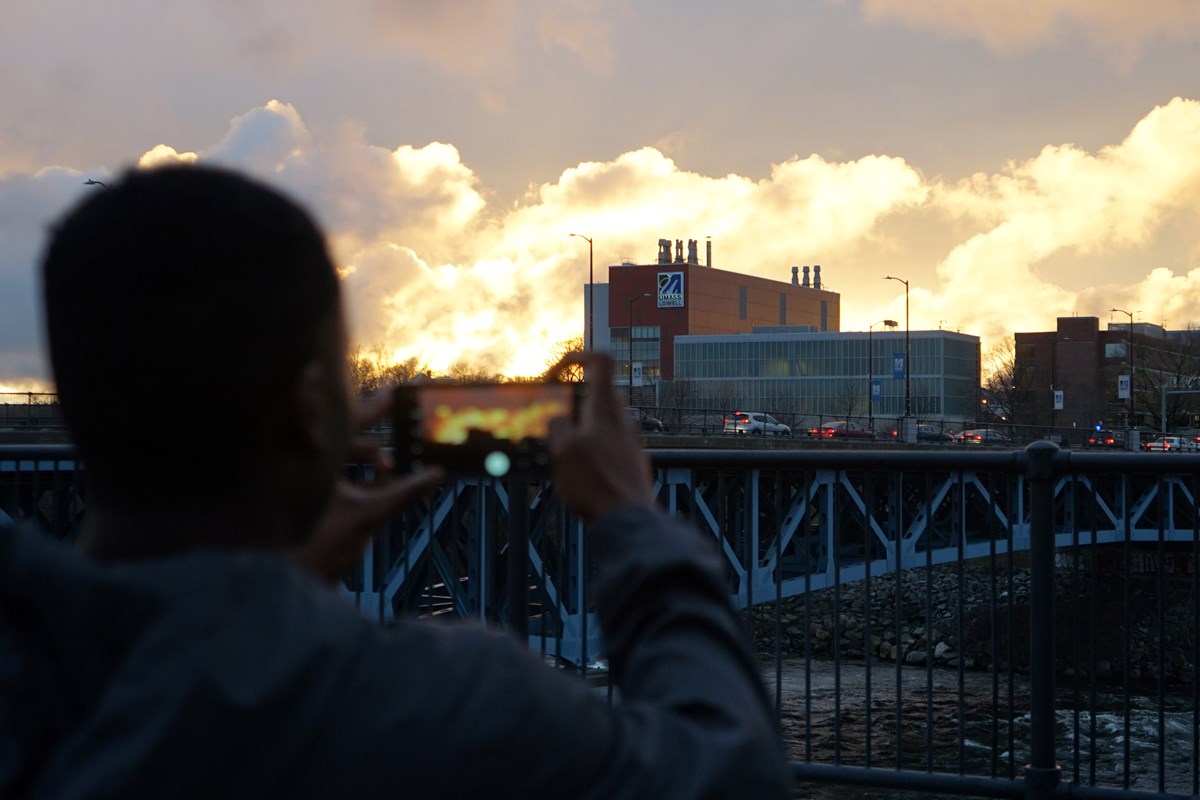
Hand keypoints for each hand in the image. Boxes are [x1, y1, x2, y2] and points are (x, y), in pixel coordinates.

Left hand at [293, 388, 442, 582]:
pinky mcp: (317, 500)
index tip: (390, 390)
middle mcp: (309, 467)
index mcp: (314, 461)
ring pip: (348, 459)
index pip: (340, 421)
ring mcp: (312, 484)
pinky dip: (364, 479)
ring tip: (392, 471)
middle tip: (398, 418)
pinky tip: (383, 486)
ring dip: (372, 462)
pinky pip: (346, 478)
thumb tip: (436, 475)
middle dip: (375, 435)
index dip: (367, 404)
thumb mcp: (369, 515)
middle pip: (347, 438)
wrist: (297, 579)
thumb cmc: (319, 545)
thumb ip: (404, 493)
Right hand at [546, 352, 653, 520]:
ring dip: (580, 429)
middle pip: (597, 393)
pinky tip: (580, 472)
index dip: (577, 357)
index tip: (557, 373)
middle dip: (572, 401)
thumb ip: (559, 426)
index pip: (601, 361)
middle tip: (552, 420)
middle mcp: (622, 420)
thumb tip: (559, 420)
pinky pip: (609, 443)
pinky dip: (592, 448)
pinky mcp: (631, 460)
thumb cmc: (597, 487)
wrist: (629, 521)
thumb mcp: (564, 452)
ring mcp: (630, 440)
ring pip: (601, 420)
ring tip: (562, 454)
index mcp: (605, 409)